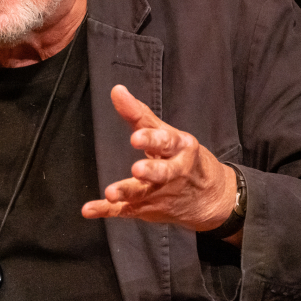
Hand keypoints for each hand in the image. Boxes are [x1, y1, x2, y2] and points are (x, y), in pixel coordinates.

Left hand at [81, 85, 235, 232]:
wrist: (211, 198)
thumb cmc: (183, 158)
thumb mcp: (169, 134)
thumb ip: (140, 115)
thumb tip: (116, 90)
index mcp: (180, 148)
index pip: (166, 142)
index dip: (151, 140)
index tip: (136, 137)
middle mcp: (174, 173)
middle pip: (162, 172)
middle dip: (150, 171)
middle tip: (137, 169)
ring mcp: (161, 194)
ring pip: (143, 194)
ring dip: (127, 193)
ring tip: (111, 193)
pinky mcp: (148, 209)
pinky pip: (126, 211)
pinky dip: (107, 211)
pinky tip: (89, 209)